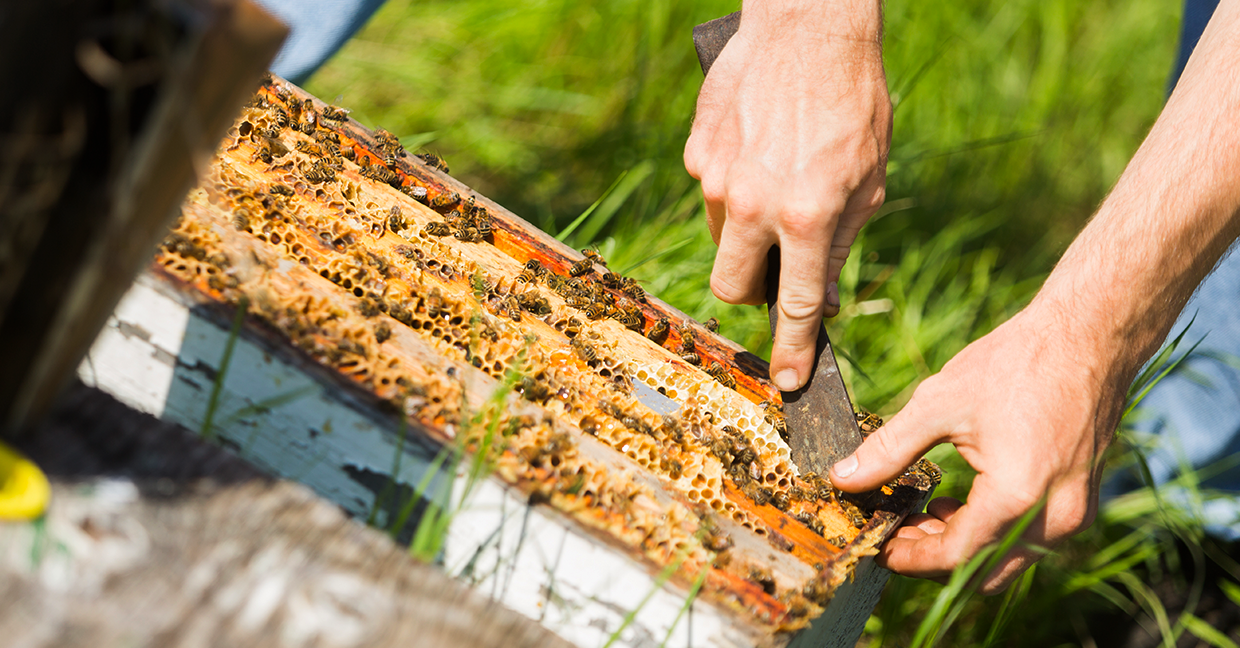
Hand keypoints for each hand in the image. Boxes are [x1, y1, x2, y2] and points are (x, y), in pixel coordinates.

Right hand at [683, 0, 890, 390]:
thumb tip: (822, 298)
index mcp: (806, 216)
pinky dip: (733, 187)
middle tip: (774, 270)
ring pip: (720, 238)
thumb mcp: (868, 180)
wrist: (809, 27)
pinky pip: (711, 192)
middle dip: (750, 292)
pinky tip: (760, 151)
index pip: (796, 305)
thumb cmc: (853, 101)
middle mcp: (753, 204)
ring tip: (777, 184)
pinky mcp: (697, 152)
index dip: (794, 351)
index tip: (790, 385)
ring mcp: (717, 179)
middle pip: (730, 288)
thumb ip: (841, 244)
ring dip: (744, 233)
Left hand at [828, 302, 1125, 592]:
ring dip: (963, 546)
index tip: (878, 547)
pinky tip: (960, 501)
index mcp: (1016, 497)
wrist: (1088, 335)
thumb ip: (888, 450)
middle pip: (983, 572)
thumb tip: (841, 478)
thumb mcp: (939, 404)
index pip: (954, 558)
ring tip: (922, 513)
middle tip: (895, 532)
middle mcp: (1053, 517)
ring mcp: (1075, 513)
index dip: (910, 559)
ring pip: (1008, 560)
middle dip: (934, 560)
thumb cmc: (1016, 363)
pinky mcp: (1082, 501)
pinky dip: (991, 533)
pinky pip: (1030, 539)